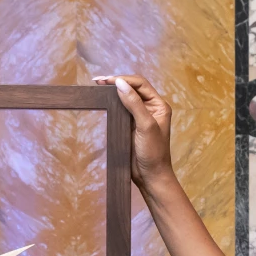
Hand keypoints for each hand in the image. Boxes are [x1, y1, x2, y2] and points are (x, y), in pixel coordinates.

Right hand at [95, 74, 173, 189]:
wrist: (151, 176)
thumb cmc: (153, 152)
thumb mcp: (145, 126)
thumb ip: (134, 104)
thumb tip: (119, 83)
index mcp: (159, 105)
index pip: (140, 84)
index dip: (123, 80)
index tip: (106, 80)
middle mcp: (151, 108)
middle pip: (132, 88)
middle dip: (116, 83)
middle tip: (97, 82)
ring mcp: (140, 117)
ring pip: (125, 98)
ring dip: (112, 92)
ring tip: (97, 88)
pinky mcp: (131, 126)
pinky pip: (121, 110)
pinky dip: (112, 104)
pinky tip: (102, 101)